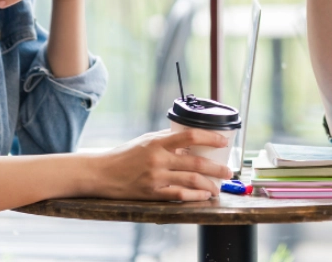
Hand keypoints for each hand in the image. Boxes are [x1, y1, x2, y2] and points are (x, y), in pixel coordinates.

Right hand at [84, 129, 233, 200]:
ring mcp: (156, 177)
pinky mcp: (152, 193)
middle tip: (228, 170)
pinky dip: (195, 196)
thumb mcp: (147, 140)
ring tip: (219, 186)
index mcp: (158, 142)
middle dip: (216, 167)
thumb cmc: (126, 155)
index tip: (223, 141)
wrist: (103, 173)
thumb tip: (192, 140)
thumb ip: (168, 140)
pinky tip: (204, 195)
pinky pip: (179, 195)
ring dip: (209, 184)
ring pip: (191, 180)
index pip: (190, 135)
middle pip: (195, 162)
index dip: (210, 137)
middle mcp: (158, 159)